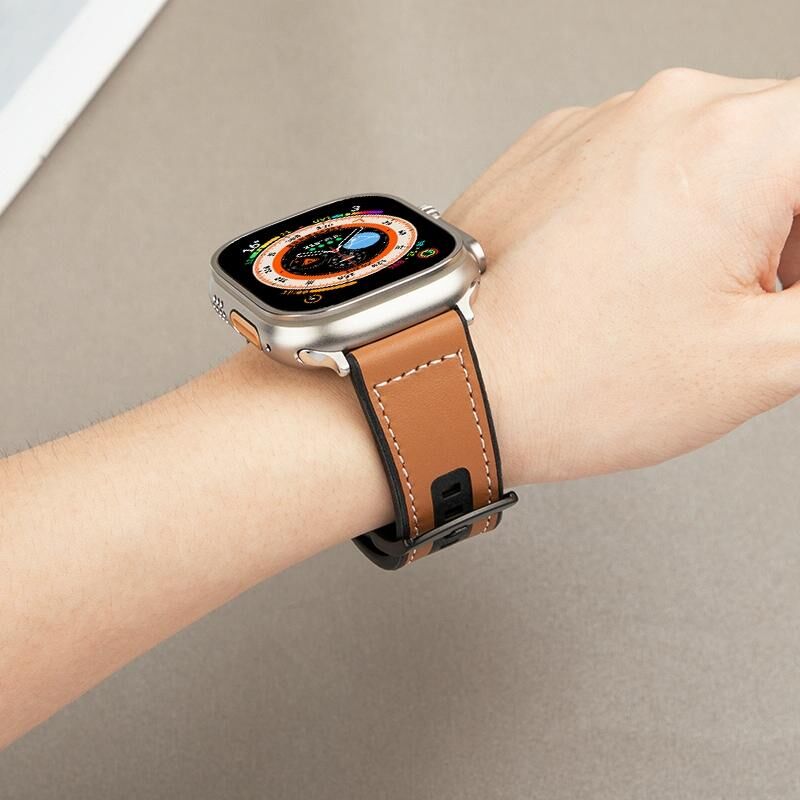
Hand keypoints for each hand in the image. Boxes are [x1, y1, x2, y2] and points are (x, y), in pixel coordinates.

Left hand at [450, 69, 799, 483]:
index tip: (787, 286)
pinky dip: (654, 211)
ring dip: (723, 219)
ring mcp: (598, 124)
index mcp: (738, 142)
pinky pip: (635, 164)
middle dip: (788, 227)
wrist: (442, 375)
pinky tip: (621, 280)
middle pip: (783, 147)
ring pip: (708, 154)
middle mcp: (665, 109)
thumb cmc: (569, 378)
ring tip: (675, 302)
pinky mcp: (551, 150)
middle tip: (756, 302)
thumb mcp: (761, 360)